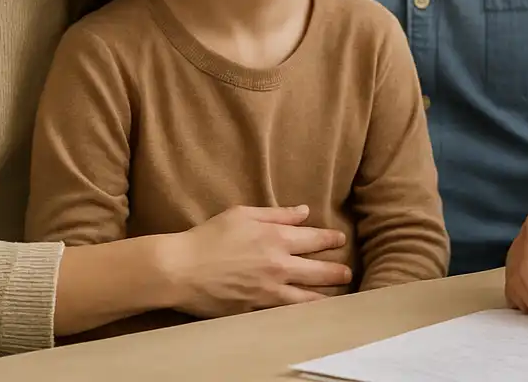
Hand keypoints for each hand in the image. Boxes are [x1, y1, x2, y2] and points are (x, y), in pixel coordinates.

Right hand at [163, 204, 351, 317]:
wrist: (180, 270)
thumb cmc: (208, 237)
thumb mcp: (242, 214)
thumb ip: (277, 214)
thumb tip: (304, 212)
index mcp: (276, 238)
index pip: (315, 239)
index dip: (331, 240)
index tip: (341, 241)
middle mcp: (278, 266)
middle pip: (319, 271)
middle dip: (337, 272)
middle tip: (347, 273)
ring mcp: (268, 291)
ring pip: (308, 298)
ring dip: (326, 296)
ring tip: (337, 296)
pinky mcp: (257, 310)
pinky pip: (287, 314)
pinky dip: (302, 313)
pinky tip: (311, 314)